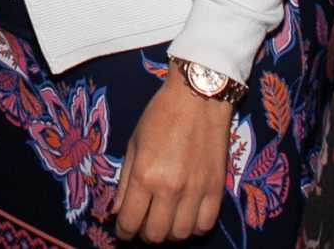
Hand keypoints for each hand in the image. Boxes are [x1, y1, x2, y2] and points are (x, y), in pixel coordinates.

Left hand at [111, 70, 233, 241]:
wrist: (198, 98)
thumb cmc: (160, 115)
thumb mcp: (134, 144)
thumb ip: (125, 182)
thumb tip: (116, 212)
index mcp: (145, 175)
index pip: (130, 222)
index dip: (123, 232)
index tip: (123, 230)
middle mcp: (170, 188)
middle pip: (156, 235)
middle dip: (145, 234)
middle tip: (143, 225)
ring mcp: (196, 191)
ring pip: (181, 235)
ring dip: (170, 233)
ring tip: (165, 220)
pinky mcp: (216, 189)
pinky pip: (206, 225)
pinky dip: (194, 227)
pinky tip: (187, 216)